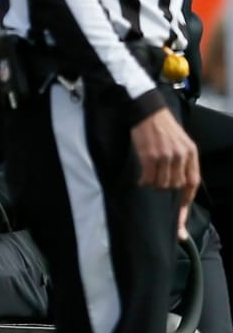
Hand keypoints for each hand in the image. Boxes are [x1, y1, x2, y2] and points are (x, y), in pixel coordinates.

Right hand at [130, 107, 199, 239]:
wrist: (147, 111)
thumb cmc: (161, 128)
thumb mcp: (179, 142)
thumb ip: (182, 161)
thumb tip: (176, 184)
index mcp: (191, 153)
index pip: (192, 183)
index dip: (185, 203)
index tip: (180, 221)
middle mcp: (181, 156)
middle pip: (174, 186)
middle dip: (164, 188)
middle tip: (155, 181)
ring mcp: (165, 156)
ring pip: (161, 184)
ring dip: (153, 184)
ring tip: (147, 176)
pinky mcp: (150, 156)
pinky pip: (147, 179)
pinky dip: (143, 181)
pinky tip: (140, 177)